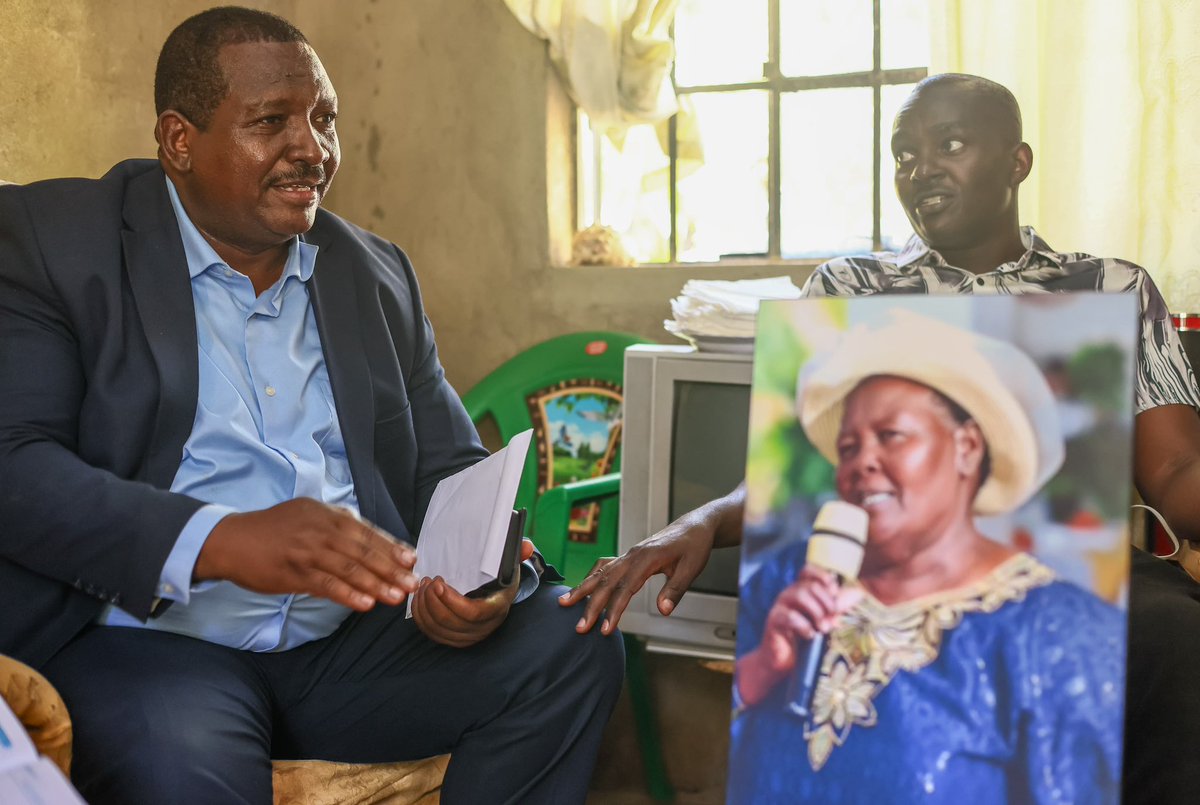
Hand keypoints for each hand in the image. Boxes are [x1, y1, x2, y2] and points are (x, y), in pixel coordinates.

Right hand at [194, 498, 417, 611]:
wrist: (232, 540)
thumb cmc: (274, 529)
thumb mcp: (308, 514)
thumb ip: (337, 524)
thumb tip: (368, 540)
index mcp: (327, 514)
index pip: (366, 532)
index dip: (391, 547)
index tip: (411, 559)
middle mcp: (320, 531)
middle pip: (363, 551)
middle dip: (391, 568)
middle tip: (413, 582)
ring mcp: (307, 552)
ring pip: (349, 569)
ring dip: (376, 584)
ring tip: (397, 597)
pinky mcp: (294, 573)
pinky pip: (326, 585)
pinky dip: (348, 595)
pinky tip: (366, 604)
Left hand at [409, 539, 534, 647]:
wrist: (496, 597)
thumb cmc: (500, 578)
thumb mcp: (509, 564)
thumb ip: (517, 553)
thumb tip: (527, 546)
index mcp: (497, 607)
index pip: (472, 612)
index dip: (451, 600)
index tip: (439, 581)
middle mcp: (483, 627)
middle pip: (450, 622)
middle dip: (432, 600)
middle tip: (427, 580)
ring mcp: (467, 636)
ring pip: (438, 629)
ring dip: (424, 607)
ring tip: (422, 586)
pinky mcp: (453, 639)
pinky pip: (431, 633)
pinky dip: (420, 617)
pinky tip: (418, 599)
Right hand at [558, 515, 717, 635]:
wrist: (694, 526)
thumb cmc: (694, 546)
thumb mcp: (691, 568)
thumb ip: (676, 590)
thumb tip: (664, 611)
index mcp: (647, 558)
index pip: (625, 588)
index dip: (614, 610)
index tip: (605, 629)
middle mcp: (633, 555)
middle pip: (606, 582)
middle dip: (590, 606)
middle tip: (580, 628)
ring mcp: (629, 555)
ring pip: (600, 573)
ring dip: (582, 589)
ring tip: (564, 603)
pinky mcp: (629, 556)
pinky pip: (605, 566)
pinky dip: (591, 576)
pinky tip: (582, 587)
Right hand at [736, 566, 861, 706]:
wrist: (784, 662)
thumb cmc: (806, 639)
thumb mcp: (824, 620)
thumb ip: (837, 607)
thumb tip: (859, 594)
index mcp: (800, 590)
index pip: (808, 570)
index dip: (822, 576)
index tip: (835, 593)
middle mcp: (789, 594)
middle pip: (809, 585)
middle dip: (826, 602)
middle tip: (834, 619)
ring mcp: (780, 606)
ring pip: (799, 595)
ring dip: (817, 612)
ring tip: (824, 628)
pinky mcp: (773, 620)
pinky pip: (789, 616)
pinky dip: (804, 626)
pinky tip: (811, 636)